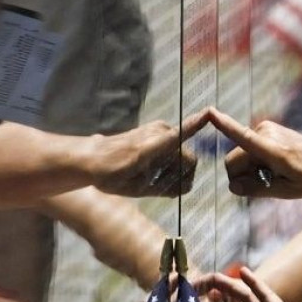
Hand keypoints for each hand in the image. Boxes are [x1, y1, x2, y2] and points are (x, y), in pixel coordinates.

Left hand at [90, 109, 207, 196]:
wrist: (92, 158)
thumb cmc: (112, 175)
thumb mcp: (139, 189)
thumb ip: (167, 187)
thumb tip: (186, 186)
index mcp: (152, 146)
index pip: (179, 135)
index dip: (195, 125)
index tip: (209, 112)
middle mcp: (158, 132)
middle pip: (188, 158)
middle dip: (183, 175)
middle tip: (166, 188)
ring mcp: (158, 128)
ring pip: (182, 153)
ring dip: (175, 168)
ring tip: (155, 180)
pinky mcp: (156, 129)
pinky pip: (175, 146)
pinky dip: (170, 161)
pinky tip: (158, 172)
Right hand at [208, 107, 301, 197]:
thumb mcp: (286, 191)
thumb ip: (256, 189)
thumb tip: (232, 187)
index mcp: (272, 150)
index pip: (243, 137)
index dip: (224, 126)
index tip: (209, 111)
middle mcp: (266, 133)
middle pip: (233, 161)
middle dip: (241, 175)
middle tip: (266, 183)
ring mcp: (265, 128)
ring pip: (239, 156)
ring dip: (250, 169)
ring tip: (275, 173)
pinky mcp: (265, 128)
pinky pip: (247, 149)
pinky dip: (255, 161)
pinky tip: (274, 165)